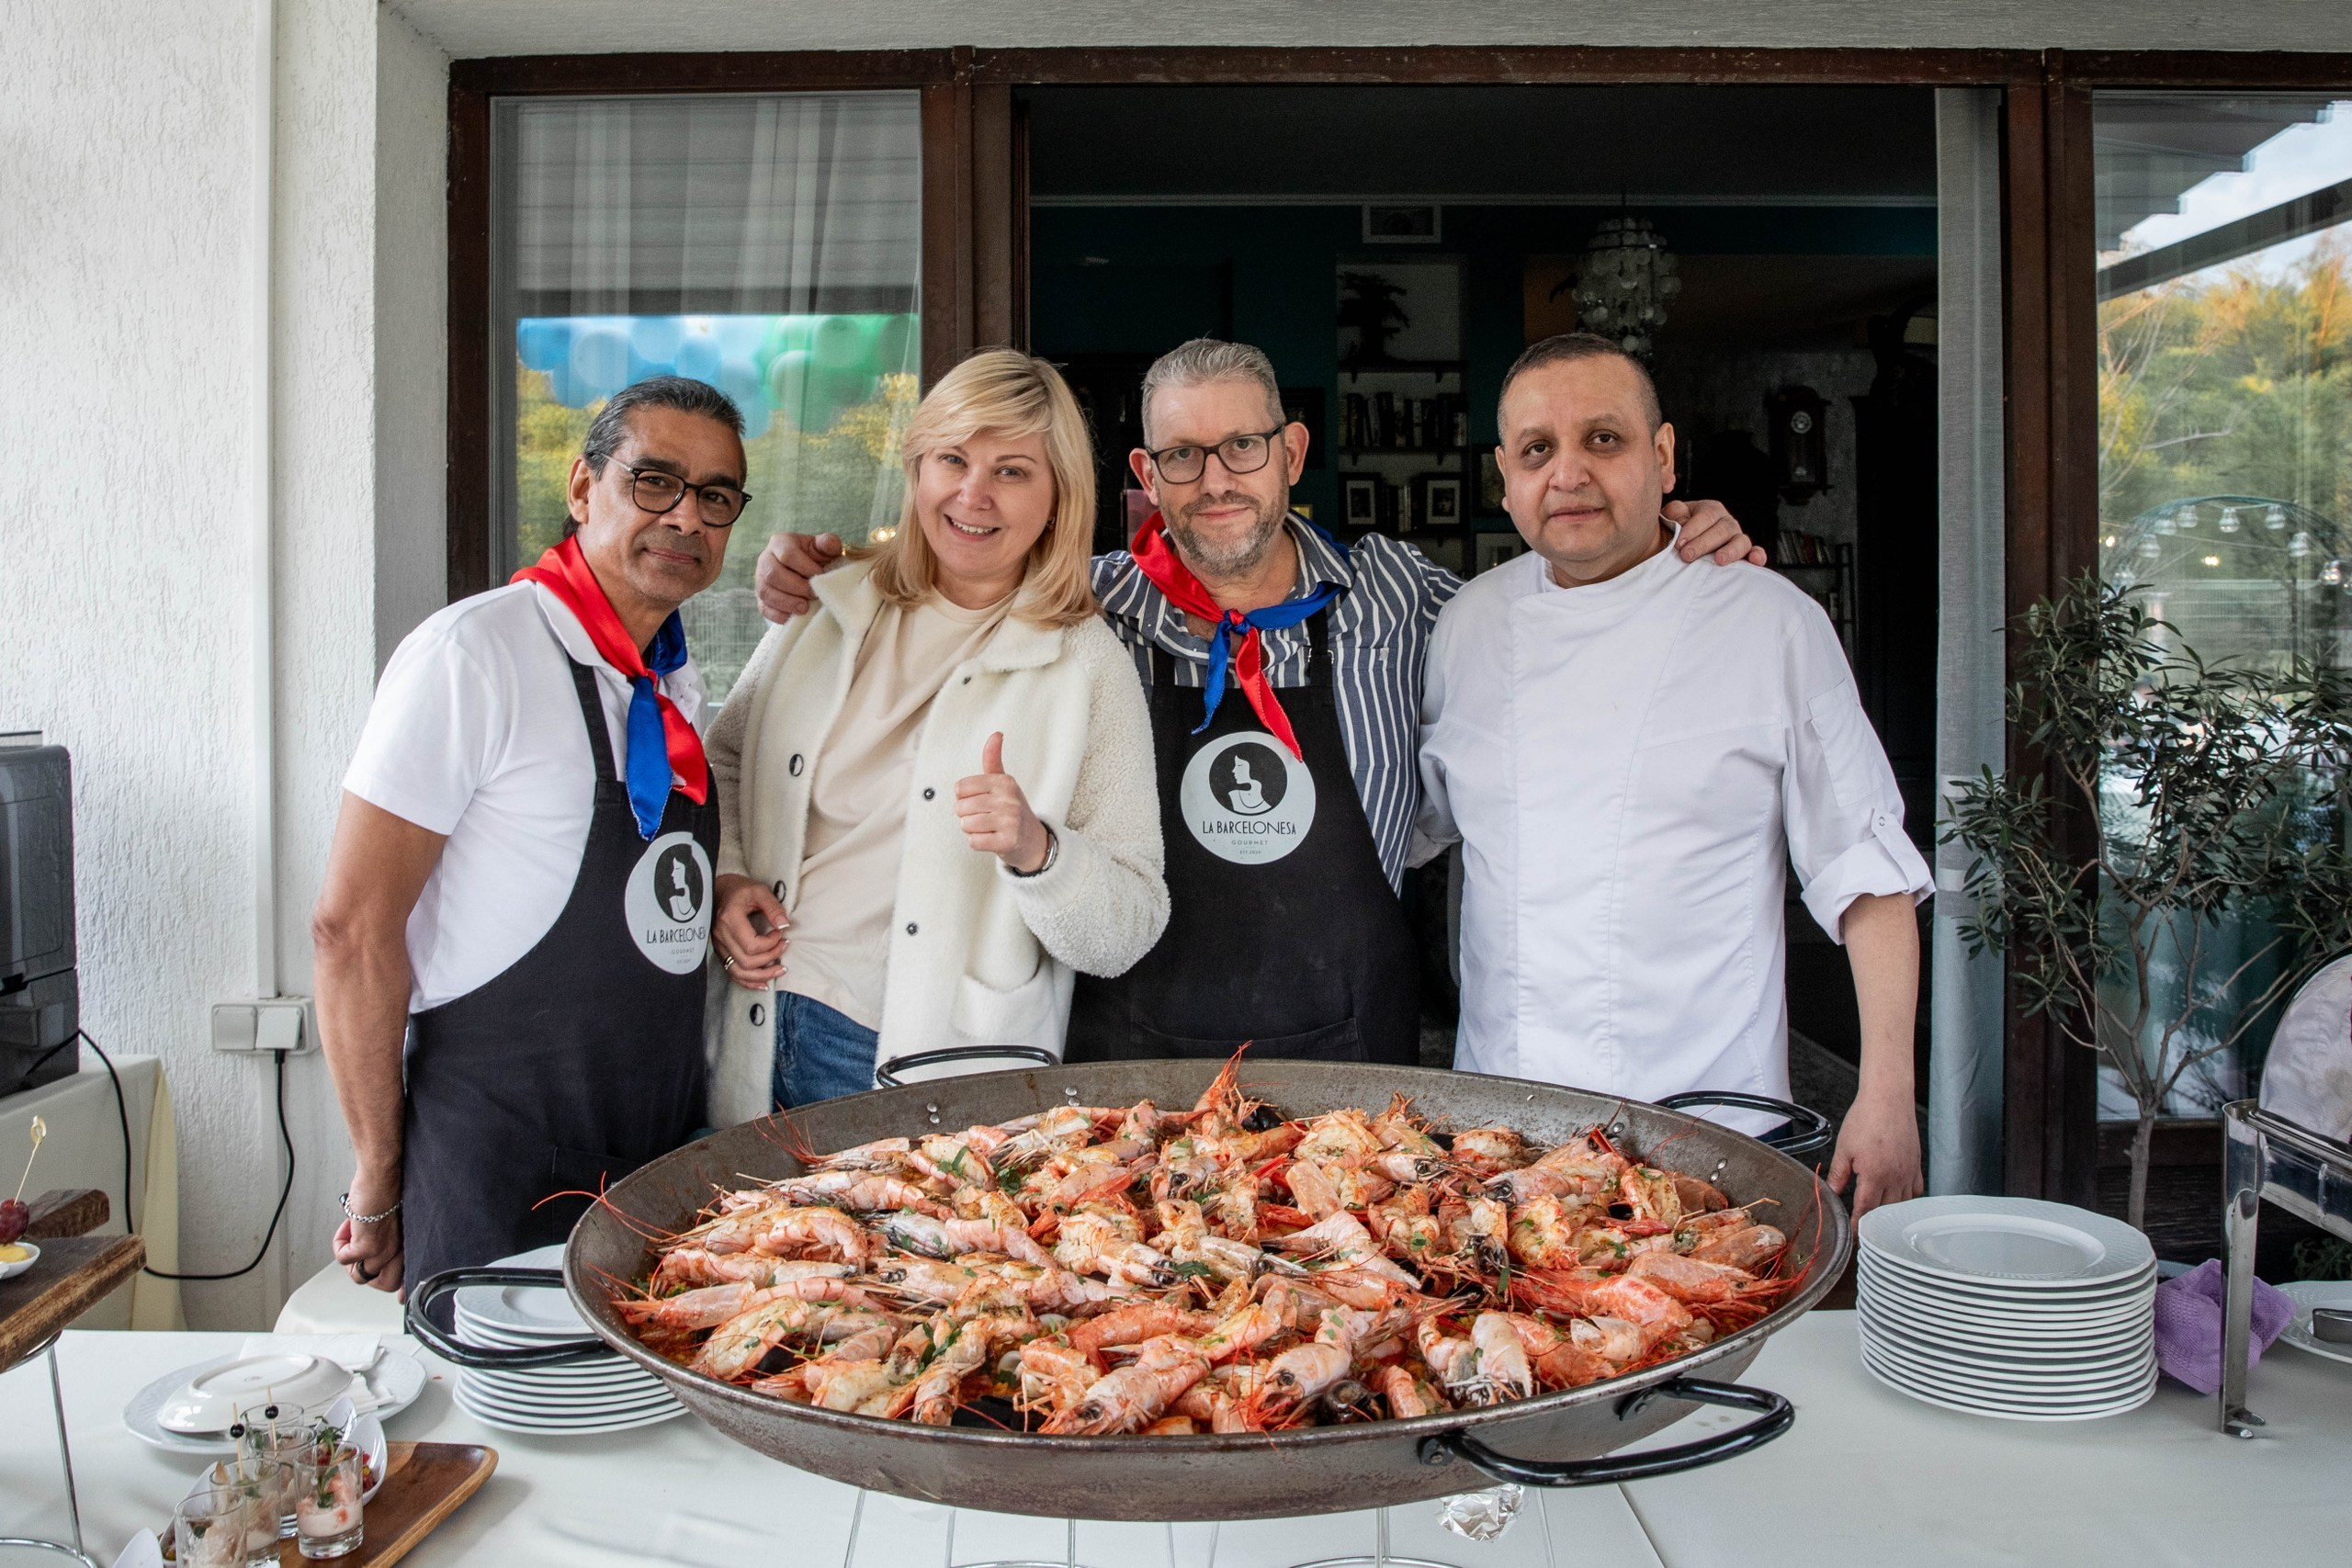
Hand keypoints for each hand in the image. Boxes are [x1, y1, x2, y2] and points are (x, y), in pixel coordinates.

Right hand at [332, 1173, 404, 1293]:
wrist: (381, 1176)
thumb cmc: (385, 1192)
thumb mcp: (393, 1219)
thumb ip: (389, 1235)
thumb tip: (369, 1247)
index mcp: (408, 1243)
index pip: (410, 1275)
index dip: (404, 1289)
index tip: (401, 1297)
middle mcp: (398, 1250)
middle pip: (385, 1284)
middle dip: (366, 1273)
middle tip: (357, 1255)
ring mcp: (383, 1251)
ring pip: (360, 1276)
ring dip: (348, 1262)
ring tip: (349, 1239)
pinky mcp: (367, 1246)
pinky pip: (344, 1260)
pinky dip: (339, 1246)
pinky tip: (346, 1228)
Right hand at [713, 874, 788, 989]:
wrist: (719, 891)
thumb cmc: (741, 889)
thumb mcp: (759, 891)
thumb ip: (773, 907)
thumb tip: (784, 925)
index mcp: (730, 919)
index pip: (751, 945)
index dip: (771, 944)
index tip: (780, 933)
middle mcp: (721, 936)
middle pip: (746, 961)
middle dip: (770, 958)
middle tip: (784, 946)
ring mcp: (719, 946)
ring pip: (738, 972)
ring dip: (762, 976)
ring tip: (780, 970)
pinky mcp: (721, 951)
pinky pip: (732, 972)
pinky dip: (748, 982)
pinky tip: (763, 983)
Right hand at [755, 531, 844, 621]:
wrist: (806, 572)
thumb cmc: (815, 558)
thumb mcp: (823, 548)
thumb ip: (829, 543)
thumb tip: (831, 544)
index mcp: (780, 542)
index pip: (787, 554)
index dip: (805, 567)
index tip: (821, 576)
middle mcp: (765, 559)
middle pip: (773, 574)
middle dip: (796, 587)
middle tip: (814, 595)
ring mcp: (759, 579)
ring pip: (766, 592)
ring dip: (787, 603)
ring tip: (805, 608)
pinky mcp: (760, 598)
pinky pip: (764, 608)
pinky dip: (779, 615)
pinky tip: (795, 616)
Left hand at [956, 733, 1050, 872]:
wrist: (1032, 840)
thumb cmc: (1012, 809)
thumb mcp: (1004, 782)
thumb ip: (993, 759)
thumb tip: (996, 734)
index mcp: (1004, 782)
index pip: (960, 788)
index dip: (965, 797)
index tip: (981, 800)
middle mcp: (1009, 799)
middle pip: (960, 807)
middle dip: (967, 815)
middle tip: (985, 816)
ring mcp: (1010, 821)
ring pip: (966, 825)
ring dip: (972, 830)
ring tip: (988, 828)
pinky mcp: (1008, 841)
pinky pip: (974, 842)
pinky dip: (978, 843)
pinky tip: (991, 839)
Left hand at [1667, 499, 1767, 566]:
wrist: (1679, 546)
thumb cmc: (1674, 530)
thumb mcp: (1670, 517)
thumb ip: (1675, 514)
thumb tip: (1682, 523)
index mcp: (1710, 510)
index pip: (1706, 516)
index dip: (1693, 529)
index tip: (1678, 543)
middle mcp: (1727, 522)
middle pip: (1722, 530)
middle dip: (1704, 543)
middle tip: (1687, 555)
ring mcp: (1737, 538)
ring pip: (1741, 541)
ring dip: (1731, 550)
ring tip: (1719, 560)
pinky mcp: (1743, 554)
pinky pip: (1754, 553)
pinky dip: (1758, 556)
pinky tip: (1755, 560)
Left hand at [1829, 1089, 1923, 1218]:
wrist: (1888, 1098)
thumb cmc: (1866, 1118)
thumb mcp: (1844, 1148)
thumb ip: (1838, 1175)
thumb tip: (1831, 1193)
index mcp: (1875, 1175)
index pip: (1867, 1210)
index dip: (1859, 1226)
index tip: (1855, 1236)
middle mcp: (1895, 1177)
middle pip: (1886, 1211)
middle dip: (1875, 1223)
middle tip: (1865, 1230)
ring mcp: (1908, 1171)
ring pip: (1903, 1204)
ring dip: (1891, 1213)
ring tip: (1881, 1220)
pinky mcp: (1916, 1164)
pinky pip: (1916, 1190)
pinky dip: (1908, 1198)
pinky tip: (1898, 1199)